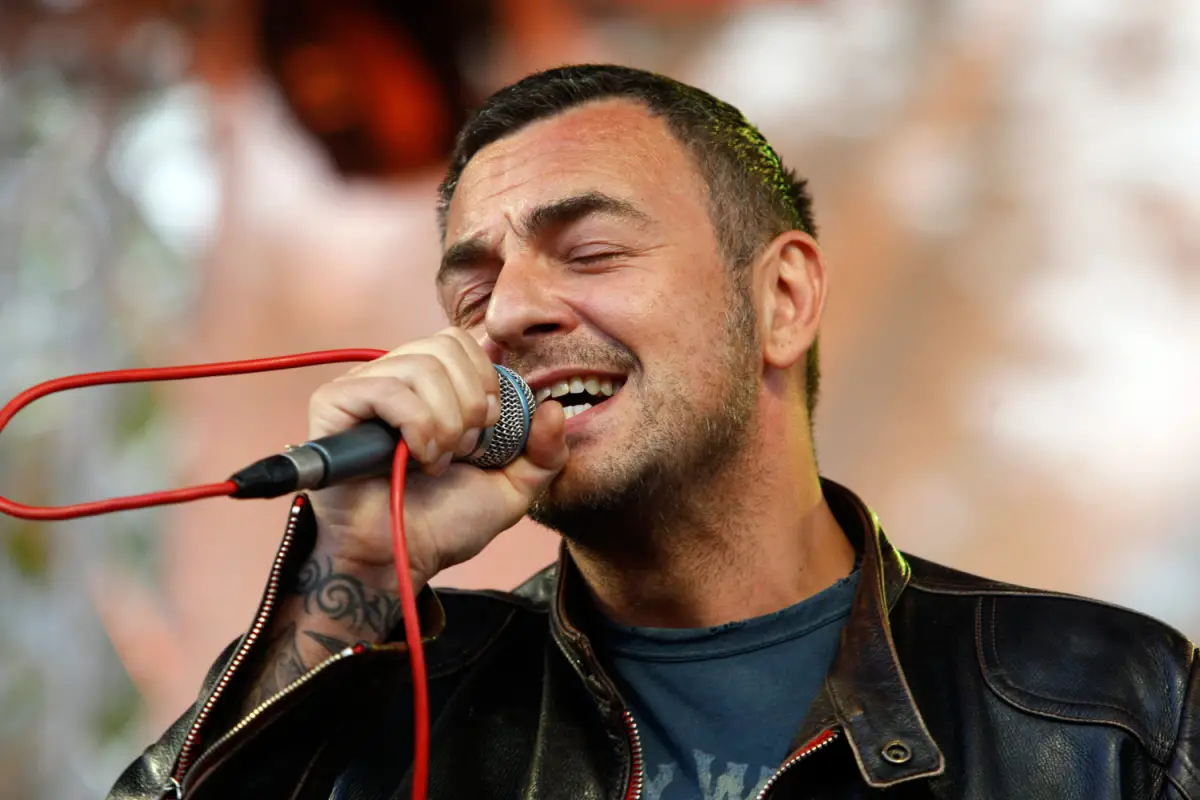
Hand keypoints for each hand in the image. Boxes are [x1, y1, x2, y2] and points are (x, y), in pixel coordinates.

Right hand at [306, 327, 567, 592]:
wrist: (400, 559)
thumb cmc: (445, 523)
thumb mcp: (513, 488)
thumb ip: (544, 452)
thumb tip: (552, 406)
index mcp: (430, 385)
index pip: (460, 341)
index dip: (486, 380)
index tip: (489, 427)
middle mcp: (394, 378)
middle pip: (444, 347)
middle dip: (471, 403)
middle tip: (464, 449)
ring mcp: (361, 389)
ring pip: (419, 367)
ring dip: (445, 422)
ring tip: (438, 461)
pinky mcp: (333, 406)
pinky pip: (386, 389)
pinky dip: (416, 426)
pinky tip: (418, 459)